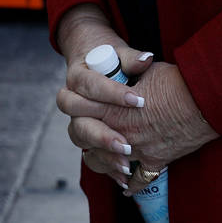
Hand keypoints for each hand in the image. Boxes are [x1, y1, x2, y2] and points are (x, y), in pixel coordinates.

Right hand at [55, 5, 154, 188]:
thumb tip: (146, 59)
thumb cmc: (112, 56)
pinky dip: (105, 164)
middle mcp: (72, 100)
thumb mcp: (120, 51)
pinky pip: (89, 153)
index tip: (138, 101)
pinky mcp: (85, 135)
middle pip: (78, 121)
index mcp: (79, 76)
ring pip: (81, 140)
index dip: (113, 94)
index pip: (90, 86)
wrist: (95, 61)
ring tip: (127, 161)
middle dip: (103, 133)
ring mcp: (76, 119)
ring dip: (103, 152)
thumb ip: (131, 57)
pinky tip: (123, 174)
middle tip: (128, 142)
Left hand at [55, 6, 217, 191]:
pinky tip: (126, 181)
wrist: (208, 99)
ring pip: (106, 162)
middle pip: (88, 137)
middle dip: (84, 129)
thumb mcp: (150, 71)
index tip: (74, 98)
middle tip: (84, 123)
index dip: (75, 102)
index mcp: (116, 109)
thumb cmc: (181, 81)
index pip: (82, 108)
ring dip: (101, 157)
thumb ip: (130, 75)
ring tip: (99, 151)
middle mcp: (122, 134)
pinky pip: (137, 180)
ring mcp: (138, 151)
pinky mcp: (156, 161)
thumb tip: (123, 74)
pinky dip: (130, 182)